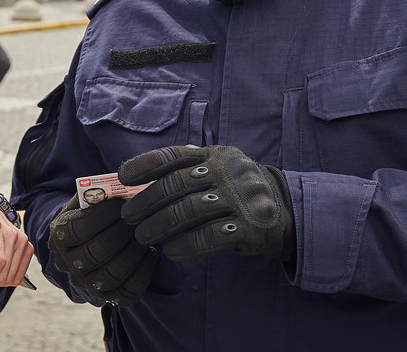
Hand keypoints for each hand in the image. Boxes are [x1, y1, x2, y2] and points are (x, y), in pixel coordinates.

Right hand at [48, 196, 155, 305]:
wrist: (89, 242)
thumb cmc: (92, 213)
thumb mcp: (87, 199)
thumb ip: (99, 193)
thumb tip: (124, 188)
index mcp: (60, 236)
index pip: (78, 229)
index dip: (102, 215)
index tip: (121, 203)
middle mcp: (68, 264)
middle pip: (96, 253)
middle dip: (122, 233)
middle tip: (139, 219)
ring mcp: (86, 284)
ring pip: (112, 274)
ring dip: (134, 252)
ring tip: (146, 235)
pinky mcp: (108, 298)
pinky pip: (128, 291)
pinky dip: (143, 271)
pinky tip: (150, 253)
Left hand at [120, 145, 295, 262]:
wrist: (284, 211)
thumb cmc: (235, 190)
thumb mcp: (216, 170)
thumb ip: (184, 172)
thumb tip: (135, 186)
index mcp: (214, 155)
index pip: (172, 156)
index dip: (144, 165)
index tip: (123, 178)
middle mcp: (227, 172)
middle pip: (176, 185)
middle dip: (146, 202)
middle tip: (128, 218)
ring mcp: (240, 198)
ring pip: (189, 211)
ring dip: (160, 226)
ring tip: (143, 237)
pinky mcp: (250, 226)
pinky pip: (210, 236)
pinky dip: (187, 245)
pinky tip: (171, 251)